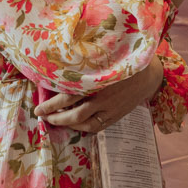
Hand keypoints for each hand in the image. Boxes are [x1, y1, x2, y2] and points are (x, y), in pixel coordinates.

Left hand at [34, 59, 165, 133]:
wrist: (148, 75)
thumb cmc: (121, 61)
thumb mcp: (103, 58)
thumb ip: (84, 66)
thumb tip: (58, 69)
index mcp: (98, 80)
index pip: (69, 95)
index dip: (51, 103)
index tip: (38, 105)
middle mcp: (104, 97)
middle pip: (74, 113)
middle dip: (54, 116)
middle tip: (41, 114)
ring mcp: (111, 109)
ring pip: (84, 123)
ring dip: (66, 124)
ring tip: (54, 120)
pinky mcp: (116, 116)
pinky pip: (96, 127)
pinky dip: (82, 128)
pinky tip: (73, 124)